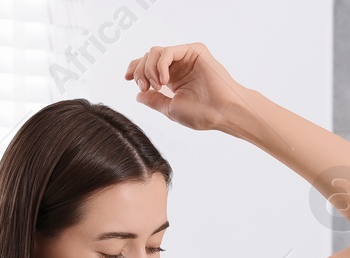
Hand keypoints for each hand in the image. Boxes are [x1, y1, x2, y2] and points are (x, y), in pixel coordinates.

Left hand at [124, 42, 246, 132]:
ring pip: (154, 52)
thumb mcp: (170, 109)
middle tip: (145, 88)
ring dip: (149, 69)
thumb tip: (137, 95)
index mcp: (173, 78)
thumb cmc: (203, 114)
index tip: (126, 78)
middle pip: (147, 57)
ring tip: (157, 86)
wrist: (223, 112)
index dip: (134, 69)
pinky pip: (167, 51)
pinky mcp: (194, 51)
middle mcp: (179, 66)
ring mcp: (186, 57)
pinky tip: (164, 80)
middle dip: (140, 72)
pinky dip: (160, 65)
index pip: (147, 66)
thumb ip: (153, 100)